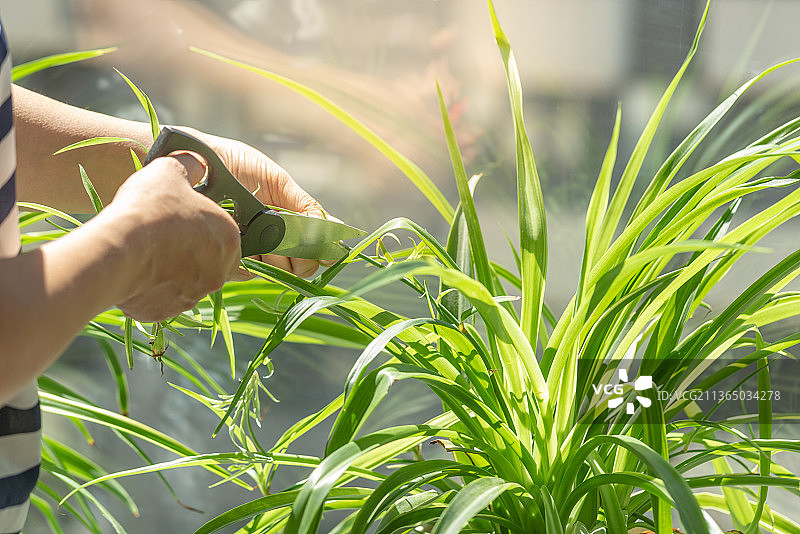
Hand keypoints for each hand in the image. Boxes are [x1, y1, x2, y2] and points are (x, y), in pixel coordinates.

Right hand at [107, 153, 240, 321]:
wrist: (119, 248)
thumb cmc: (151, 207)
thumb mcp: (171, 171)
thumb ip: (190, 168)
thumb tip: (197, 165)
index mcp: (229, 239)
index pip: (226, 235)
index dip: (204, 228)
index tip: (184, 222)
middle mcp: (219, 272)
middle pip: (210, 262)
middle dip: (191, 253)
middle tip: (164, 239)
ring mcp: (194, 296)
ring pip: (187, 283)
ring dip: (171, 272)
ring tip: (146, 254)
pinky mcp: (167, 312)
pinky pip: (162, 300)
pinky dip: (151, 290)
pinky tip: (135, 273)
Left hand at [189, 129, 328, 277]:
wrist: (191, 161)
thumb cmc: (232, 164)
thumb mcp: (275, 180)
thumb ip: (303, 203)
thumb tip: (336, 227)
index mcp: (288, 218)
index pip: (316, 244)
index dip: (323, 250)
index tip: (328, 252)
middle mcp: (272, 238)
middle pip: (303, 265)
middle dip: (302, 255)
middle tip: (287, 238)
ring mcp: (252, 250)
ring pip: (281, 271)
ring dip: (277, 256)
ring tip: (260, 234)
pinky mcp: (228, 258)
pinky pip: (250, 271)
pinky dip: (251, 260)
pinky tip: (241, 240)